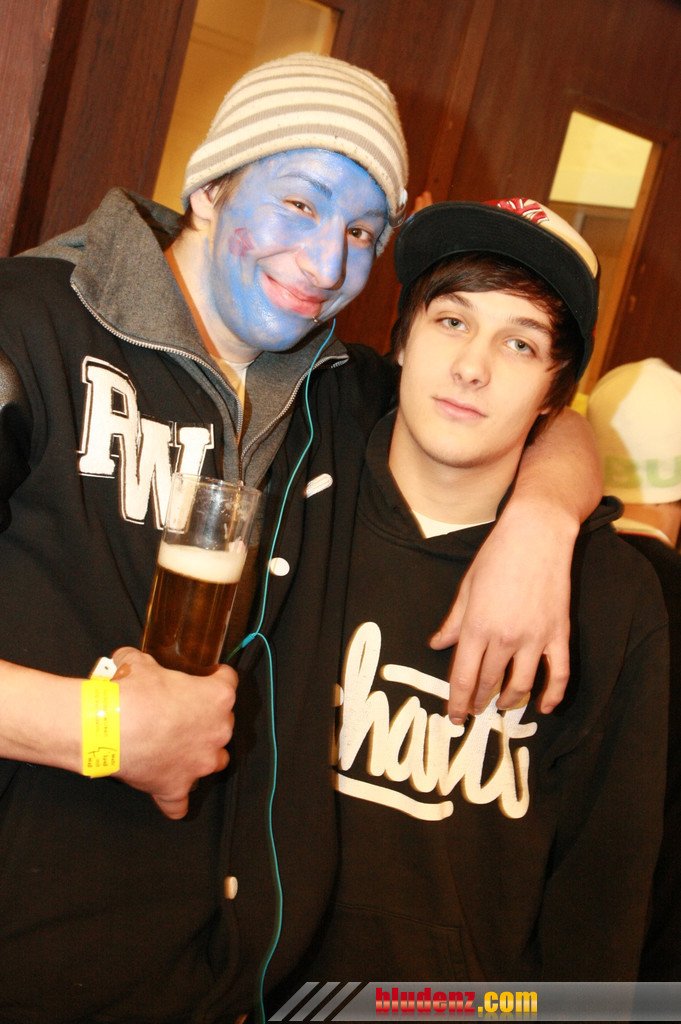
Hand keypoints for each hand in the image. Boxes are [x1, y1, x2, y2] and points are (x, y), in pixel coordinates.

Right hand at [111, 647, 237, 818]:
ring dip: (202, 756)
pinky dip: (174, 799)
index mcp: (216, 697)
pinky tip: (166, 793)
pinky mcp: (176, 788)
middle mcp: (217, 731)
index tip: (208, 677)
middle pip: (224, 723)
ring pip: (215, 762)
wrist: (106, 726)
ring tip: (181, 750)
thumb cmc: (130, 692)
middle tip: (181, 714)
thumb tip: (131, 662)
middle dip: (206, 718)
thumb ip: (146, 663)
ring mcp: (199, 763)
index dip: (216, 677)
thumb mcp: (138, 662)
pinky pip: (180, 804)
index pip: (228, 681)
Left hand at [431, 502, 573, 722]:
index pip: (463, 677)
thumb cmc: (497, 555)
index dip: (457, 701)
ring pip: (521, 685)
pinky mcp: (558, 633)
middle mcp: (505, 637)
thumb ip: (453, 622)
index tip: (453, 716)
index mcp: (477, 626)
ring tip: (501, 705)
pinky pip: (558, 673)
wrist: (537, 535)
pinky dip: (552, 695)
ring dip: (510, 701)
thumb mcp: (467, 587)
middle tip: (472, 711)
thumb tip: (437, 645)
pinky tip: (544, 706)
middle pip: (489, 683)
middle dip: (478, 702)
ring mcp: (534, 637)